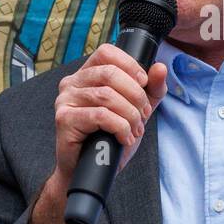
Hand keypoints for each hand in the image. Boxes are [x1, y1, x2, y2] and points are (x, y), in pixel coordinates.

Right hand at [26, 45, 168, 223]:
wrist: (90, 171)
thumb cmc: (109, 139)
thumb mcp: (136, 111)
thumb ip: (150, 90)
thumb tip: (159, 67)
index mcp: (87, 74)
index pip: (107, 52)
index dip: (131, 66)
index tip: (144, 86)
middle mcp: (72, 82)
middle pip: (110, 73)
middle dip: (135, 96)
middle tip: (143, 116)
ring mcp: (65, 100)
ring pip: (107, 96)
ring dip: (130, 115)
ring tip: (134, 130)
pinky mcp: (64, 119)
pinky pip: (100, 115)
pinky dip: (120, 127)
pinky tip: (124, 138)